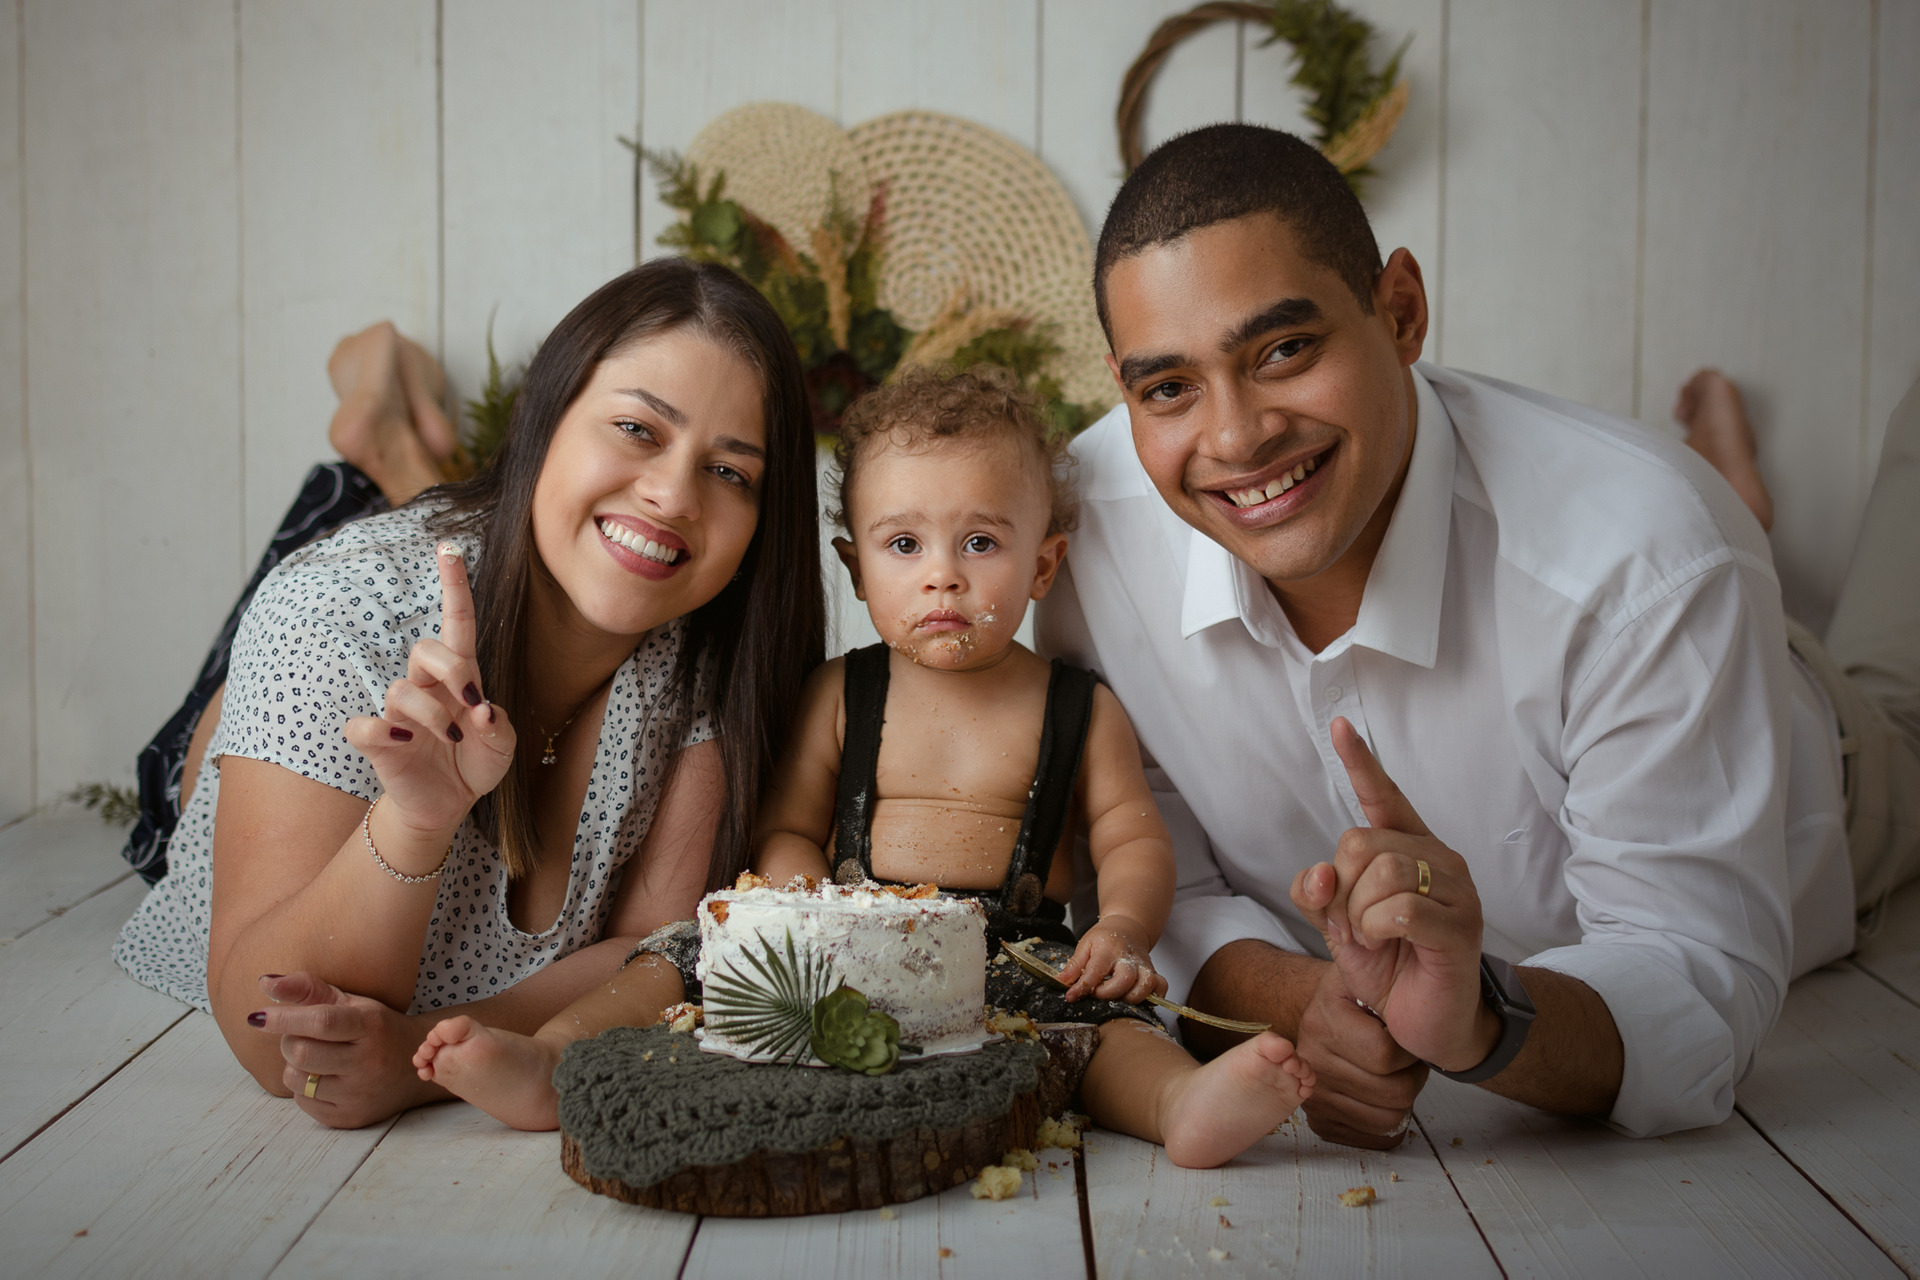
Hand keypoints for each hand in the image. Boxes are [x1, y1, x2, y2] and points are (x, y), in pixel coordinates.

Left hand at [251, 972, 441, 1128]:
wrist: (415, 1070)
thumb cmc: (376, 1029)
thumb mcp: (351, 1003)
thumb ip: (308, 989)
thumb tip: (265, 983)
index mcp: (370, 1026)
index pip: (320, 1022)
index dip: (284, 1019)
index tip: (256, 1017)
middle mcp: (368, 1062)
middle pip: (301, 1053)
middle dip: (289, 1042)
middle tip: (300, 1036)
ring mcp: (360, 1094)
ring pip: (297, 1080)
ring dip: (295, 1067)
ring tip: (316, 1058)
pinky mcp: (351, 1118)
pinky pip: (304, 1104)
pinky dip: (304, 1089)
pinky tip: (325, 1079)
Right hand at [342, 543, 515, 848]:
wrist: (449, 805)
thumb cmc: (475, 763)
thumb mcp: (502, 745)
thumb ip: (499, 726)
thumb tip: (481, 711)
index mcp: (459, 677)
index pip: (455, 622)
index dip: (453, 586)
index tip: (449, 548)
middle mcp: (425, 687)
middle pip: (424, 649)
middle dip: (449, 668)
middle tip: (472, 701)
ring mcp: (398, 713)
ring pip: (400, 690)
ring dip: (430, 713)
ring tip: (450, 737)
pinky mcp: (377, 742)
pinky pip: (363, 726)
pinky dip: (380, 732)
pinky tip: (402, 743)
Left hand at [1057, 915, 1166, 1002]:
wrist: (1127, 928)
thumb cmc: (1104, 938)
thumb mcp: (1085, 945)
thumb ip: (1074, 965)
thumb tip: (1061, 982)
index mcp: (1108, 949)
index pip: (1096, 971)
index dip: (1083, 987)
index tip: (1071, 997)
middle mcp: (1128, 958)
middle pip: (1124, 980)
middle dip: (1109, 994)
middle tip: (1097, 994)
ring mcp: (1143, 965)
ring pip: (1146, 985)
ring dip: (1131, 998)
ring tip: (1117, 998)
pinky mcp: (1153, 972)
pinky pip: (1161, 986)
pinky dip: (1153, 997)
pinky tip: (1138, 999)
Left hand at [1289, 718, 1495, 1073]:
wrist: (1424, 1022)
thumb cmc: (1388, 966)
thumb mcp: (1339, 925)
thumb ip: (1318, 892)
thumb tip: (1318, 871)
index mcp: (1409, 849)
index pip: (1384, 796)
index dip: (1361, 762)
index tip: (1339, 726)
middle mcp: (1438, 859)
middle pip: (1361, 842)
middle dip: (1341, 890)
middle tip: (1354, 925)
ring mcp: (1455, 890)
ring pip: (1381, 873)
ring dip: (1358, 914)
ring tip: (1373, 939)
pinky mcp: (1460, 926)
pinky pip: (1399, 909)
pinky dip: (1377, 929)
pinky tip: (1387, 945)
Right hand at [1295, 963, 1428, 1148]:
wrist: (1332, 1018)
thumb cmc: (1363, 998)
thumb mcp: (1366, 969)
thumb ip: (1376, 955)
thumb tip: (1389, 933)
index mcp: (1322, 1020)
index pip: (1386, 1054)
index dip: (1410, 1048)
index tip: (1405, 1032)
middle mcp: (1309, 1060)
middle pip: (1393, 1093)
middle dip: (1411, 1074)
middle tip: (1405, 1057)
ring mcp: (1312, 1095)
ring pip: (1389, 1118)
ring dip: (1403, 1098)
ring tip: (1395, 1073)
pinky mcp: (1320, 1121)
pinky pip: (1374, 1138)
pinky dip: (1390, 1122)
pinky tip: (1385, 1096)